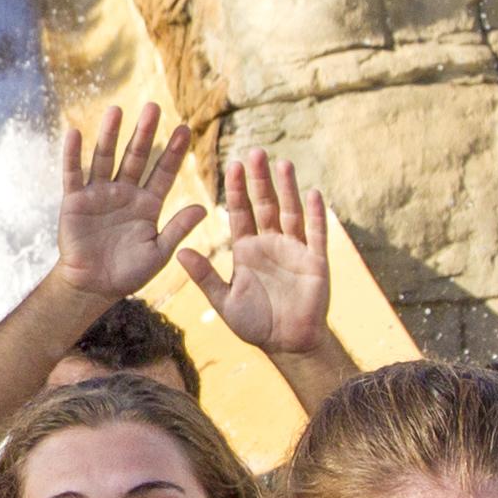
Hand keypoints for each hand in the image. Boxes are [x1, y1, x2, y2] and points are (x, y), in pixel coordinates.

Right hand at [52, 105, 203, 302]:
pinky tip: (75, 133)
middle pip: (136, 157)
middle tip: (154, 107)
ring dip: (110, 135)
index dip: (173, 151)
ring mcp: (99, 194)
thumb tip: (203, 208)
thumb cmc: (129, 274)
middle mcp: (125, 193)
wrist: (93, 287)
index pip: (163, 172)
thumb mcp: (159, 253)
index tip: (185, 129)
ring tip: (117, 110)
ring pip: (106, 158)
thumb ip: (178, 229)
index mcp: (148, 204)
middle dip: (144, 133)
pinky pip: (73, 174)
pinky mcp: (75, 201)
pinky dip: (73, 154)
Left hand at [178, 151, 334, 355]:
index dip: (237, 189)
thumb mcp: (224, 301)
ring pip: (291, 212)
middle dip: (260, 180)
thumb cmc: (255, 324)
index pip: (241, 212)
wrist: (287, 345)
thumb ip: (205, 276)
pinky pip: (316, 234)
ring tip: (282, 163)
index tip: (233, 164)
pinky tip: (314, 193)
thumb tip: (181, 252)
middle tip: (255, 152)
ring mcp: (295, 250)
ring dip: (288, 189)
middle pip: (265, 205)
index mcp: (247, 250)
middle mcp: (271, 244)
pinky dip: (316, 214)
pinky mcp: (316, 261)